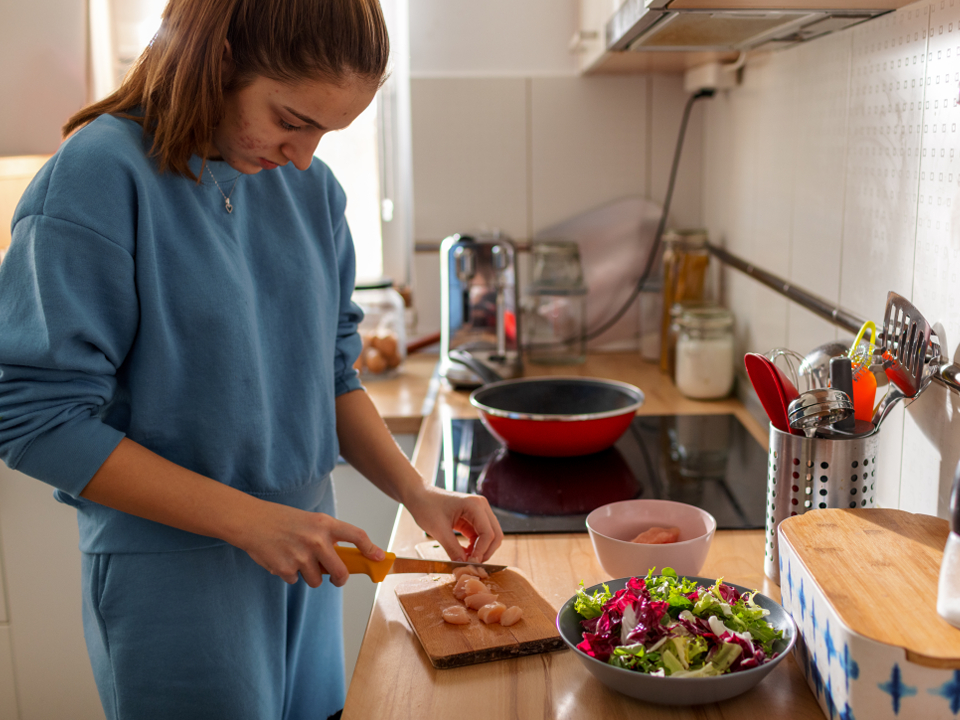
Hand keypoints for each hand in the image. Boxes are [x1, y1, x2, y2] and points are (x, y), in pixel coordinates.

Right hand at [233, 500, 384, 587]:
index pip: (356, 535)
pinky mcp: (287, 569)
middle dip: (340, 579)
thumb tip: (341, 560)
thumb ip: (326, 536)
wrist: (250, 521)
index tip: (378, 557)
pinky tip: (280, 558)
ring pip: (316, 580)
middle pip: (341, 571)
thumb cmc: (281, 520)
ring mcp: (302, 557)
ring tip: (296, 558)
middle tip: (337, 578)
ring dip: (309, 575)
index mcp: (325, 524)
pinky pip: (295, 580)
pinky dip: (289, 574)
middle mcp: (317, 540)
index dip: (370, 548)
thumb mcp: (309, 521)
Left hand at [402, 484, 503, 562]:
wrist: (419, 496)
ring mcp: (479, 512)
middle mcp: (481, 506)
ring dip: (481, 550)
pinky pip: (481, 536)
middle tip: (472, 564)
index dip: (482, 551)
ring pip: (490, 536)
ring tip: (466, 560)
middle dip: (485, 552)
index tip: (471, 564)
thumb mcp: (439, 530)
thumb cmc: (426, 507)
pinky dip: (475, 547)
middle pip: (495, 534)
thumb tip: (463, 565)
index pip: (488, 533)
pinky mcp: (473, 518)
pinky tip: (464, 553)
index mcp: (474, 505)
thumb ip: (453, 549)